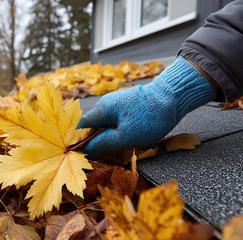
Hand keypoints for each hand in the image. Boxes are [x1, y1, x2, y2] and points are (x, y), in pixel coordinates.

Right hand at [77, 56, 215, 158]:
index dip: (78, 141)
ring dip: (107, 138)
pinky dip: (116, 133)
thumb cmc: (149, 118)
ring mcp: (117, 105)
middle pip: (92, 126)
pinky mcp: (127, 107)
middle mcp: (106, 105)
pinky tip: (125, 140)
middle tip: (100, 157)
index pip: (81, 126)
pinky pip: (115, 123)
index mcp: (102, 109)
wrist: (174, 97)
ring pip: (105, 125)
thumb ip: (104, 144)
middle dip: (94, 142)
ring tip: (114, 150)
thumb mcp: (125, 136)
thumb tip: (86, 151)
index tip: (81, 156)